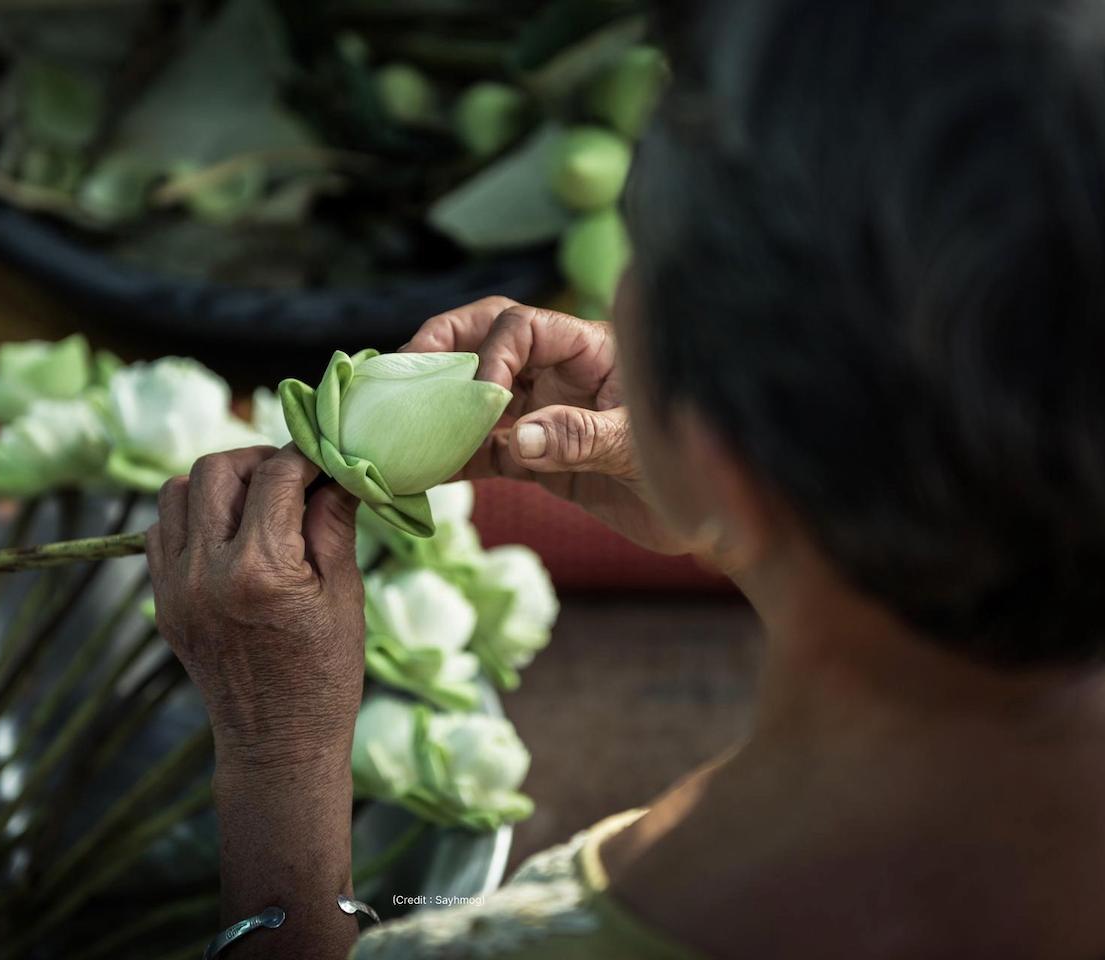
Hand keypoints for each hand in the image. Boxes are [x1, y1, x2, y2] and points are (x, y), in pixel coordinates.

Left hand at [145, 445, 365, 775]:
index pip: (276, 476)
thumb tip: (338, 469)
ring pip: (176, 492)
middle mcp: (206, 571)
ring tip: (257, 502)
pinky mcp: (162, 601)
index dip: (306, 456)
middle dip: (257, 461)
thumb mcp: (343, 593)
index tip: (325, 457)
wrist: (277, 742)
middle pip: (216, 470)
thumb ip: (333, 523)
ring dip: (219, 484)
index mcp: (260, 570)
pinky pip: (161, 531)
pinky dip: (193, 517)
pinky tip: (229, 534)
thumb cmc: (326, 672)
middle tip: (291, 477)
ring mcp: (175, 587)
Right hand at [405, 297, 691, 555]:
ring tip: (395, 426)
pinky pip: (484, 449)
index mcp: (592, 350)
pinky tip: (422, 472)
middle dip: (439, 351)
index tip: (480, 402)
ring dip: (436, 409)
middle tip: (397, 376)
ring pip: (475, 397)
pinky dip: (452, 459)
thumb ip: (582, 438)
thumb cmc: (691, 472)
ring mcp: (544, 413)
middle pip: (485, 339)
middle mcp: (560, 373)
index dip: (491, 356)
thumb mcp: (640, 451)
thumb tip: (519, 438)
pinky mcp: (536, 457)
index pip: (522, 326)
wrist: (709, 527)